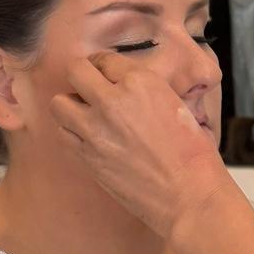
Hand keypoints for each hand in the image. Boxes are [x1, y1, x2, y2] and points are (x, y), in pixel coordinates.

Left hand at [49, 54, 230, 240]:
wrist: (188, 194)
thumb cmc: (193, 154)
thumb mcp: (178, 106)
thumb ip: (148, 92)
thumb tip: (132, 90)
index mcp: (141, 83)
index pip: (104, 59)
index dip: (103, 67)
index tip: (104, 74)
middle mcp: (113, 101)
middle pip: (75, 71)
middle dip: (81, 77)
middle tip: (89, 88)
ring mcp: (96, 129)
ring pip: (59, 103)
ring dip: (71, 106)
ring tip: (86, 115)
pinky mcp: (87, 156)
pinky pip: (63, 134)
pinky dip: (72, 132)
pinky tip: (88, 138)